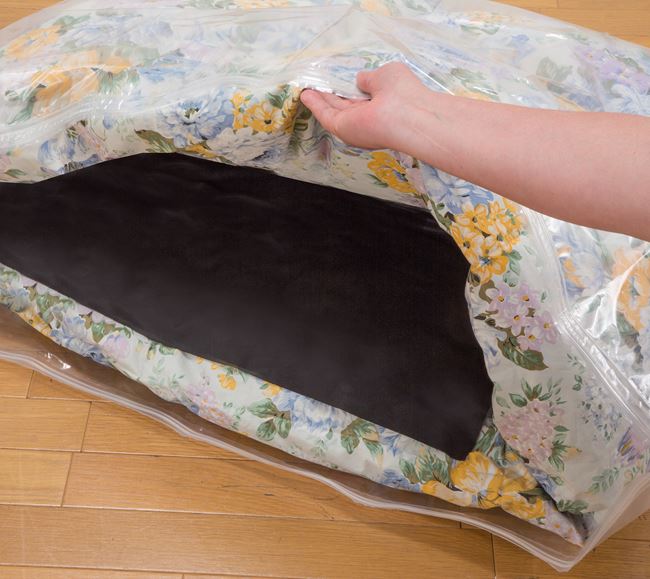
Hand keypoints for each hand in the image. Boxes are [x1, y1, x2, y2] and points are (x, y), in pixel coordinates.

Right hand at [299, 62, 427, 150]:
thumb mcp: (386, 74)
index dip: (351, 89)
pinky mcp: (342, 129)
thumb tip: (360, 79)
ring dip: (320, 100)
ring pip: (334, 111)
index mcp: (382, 104)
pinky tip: (305, 94)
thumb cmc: (403, 91)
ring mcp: (355, 125)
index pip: (363, 97)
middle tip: (318, 86)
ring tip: (307, 89)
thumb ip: (371, 78)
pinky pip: (326, 115)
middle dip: (332, 96)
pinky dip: (315, 104)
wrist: (407, 115)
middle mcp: (368, 117)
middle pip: (346, 106)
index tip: (340, 81)